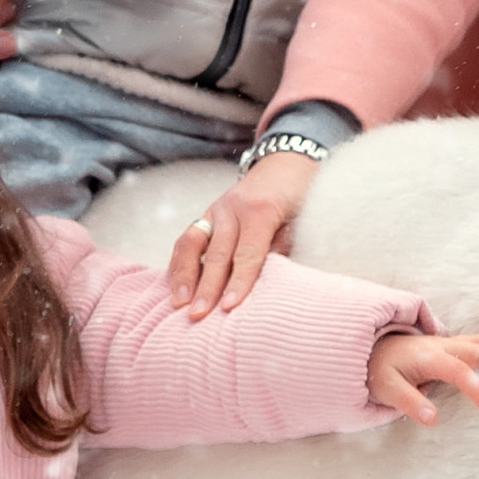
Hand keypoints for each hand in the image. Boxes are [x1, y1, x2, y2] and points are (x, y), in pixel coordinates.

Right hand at [170, 147, 321, 311]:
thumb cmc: (301, 195)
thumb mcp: (303, 217)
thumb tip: (265, 280)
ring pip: (191, 243)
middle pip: (217, 254)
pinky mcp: (206, 215)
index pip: (248, 254)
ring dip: (184, 276)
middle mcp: (232, 208)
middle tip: (198, 315)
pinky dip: (179, 264)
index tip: (229, 307)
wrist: (285, 164)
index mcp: (260, 210)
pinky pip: (187, 240)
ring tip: (179, 304)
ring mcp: (215, 209)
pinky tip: (175, 287)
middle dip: (207, 287)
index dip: (239, 282)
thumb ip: (284, 246)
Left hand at [367, 329, 478, 423]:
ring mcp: (445, 344)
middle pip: (476, 351)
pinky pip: (475, 340)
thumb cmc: (378, 370)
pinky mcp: (447, 346)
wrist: (369, 349)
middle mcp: (440, 346)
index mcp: (428, 357)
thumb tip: (432, 419)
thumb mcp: (386, 389)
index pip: (457, 370)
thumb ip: (409, 403)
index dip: (475, 386)